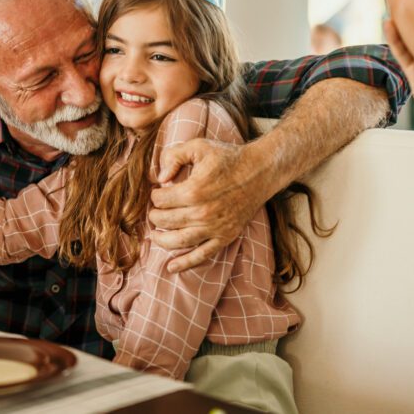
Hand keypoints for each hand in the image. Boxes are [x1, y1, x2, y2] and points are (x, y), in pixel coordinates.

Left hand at [149, 139, 268, 272]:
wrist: (259, 171)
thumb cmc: (227, 158)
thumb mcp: (198, 146)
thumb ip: (174, 156)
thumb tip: (159, 178)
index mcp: (193, 190)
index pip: (160, 200)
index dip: (155, 195)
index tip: (159, 191)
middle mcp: (203, 213)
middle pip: (165, 220)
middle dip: (155, 215)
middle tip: (155, 210)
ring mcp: (214, 228)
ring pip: (178, 241)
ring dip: (161, 239)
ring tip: (154, 234)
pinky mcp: (225, 237)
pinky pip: (202, 255)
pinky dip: (185, 263)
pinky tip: (171, 267)